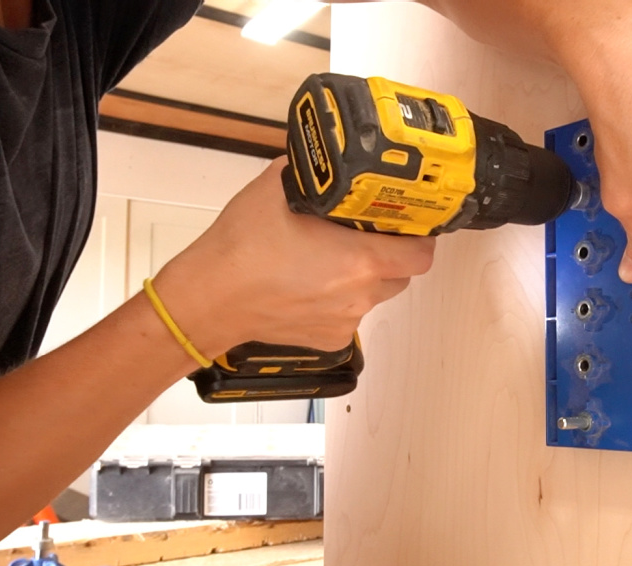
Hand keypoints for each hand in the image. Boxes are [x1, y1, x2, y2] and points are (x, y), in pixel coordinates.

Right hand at [152, 158, 435, 353]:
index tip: (406, 223)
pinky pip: (348, 316)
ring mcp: (346, 321)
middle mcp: (361, 294)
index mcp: (361, 260)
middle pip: (400, 274)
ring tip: (329, 260)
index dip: (419, 236)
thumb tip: (323, 160)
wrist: (210, 298)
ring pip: (373, 295)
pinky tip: (309, 286)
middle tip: (364, 235)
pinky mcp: (329, 340)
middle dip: (390, 254)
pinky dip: (339, 301)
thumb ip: (312, 173)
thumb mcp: (277, 187)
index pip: (421, 253)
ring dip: (364, 277)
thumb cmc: (244, 245)